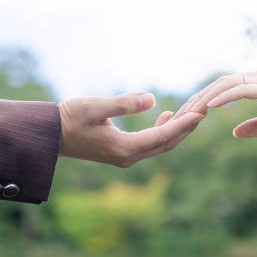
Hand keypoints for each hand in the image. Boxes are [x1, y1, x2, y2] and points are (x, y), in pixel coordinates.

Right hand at [58, 92, 203, 166]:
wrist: (51, 134)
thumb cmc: (70, 118)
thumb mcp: (95, 106)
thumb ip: (124, 103)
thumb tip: (152, 99)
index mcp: (124, 148)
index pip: (162, 136)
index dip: (183, 123)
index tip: (201, 111)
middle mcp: (128, 157)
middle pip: (167, 143)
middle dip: (187, 126)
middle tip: (204, 108)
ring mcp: (125, 157)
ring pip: (160, 144)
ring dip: (177, 128)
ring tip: (191, 109)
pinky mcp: (121, 152)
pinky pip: (150, 143)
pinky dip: (163, 131)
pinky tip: (168, 116)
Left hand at [188, 69, 256, 137]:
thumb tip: (235, 133)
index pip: (224, 87)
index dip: (205, 99)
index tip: (189, 114)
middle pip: (220, 84)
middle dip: (199, 99)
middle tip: (181, 115)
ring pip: (227, 85)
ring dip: (207, 98)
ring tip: (191, 112)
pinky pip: (242, 90)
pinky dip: (224, 97)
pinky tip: (211, 107)